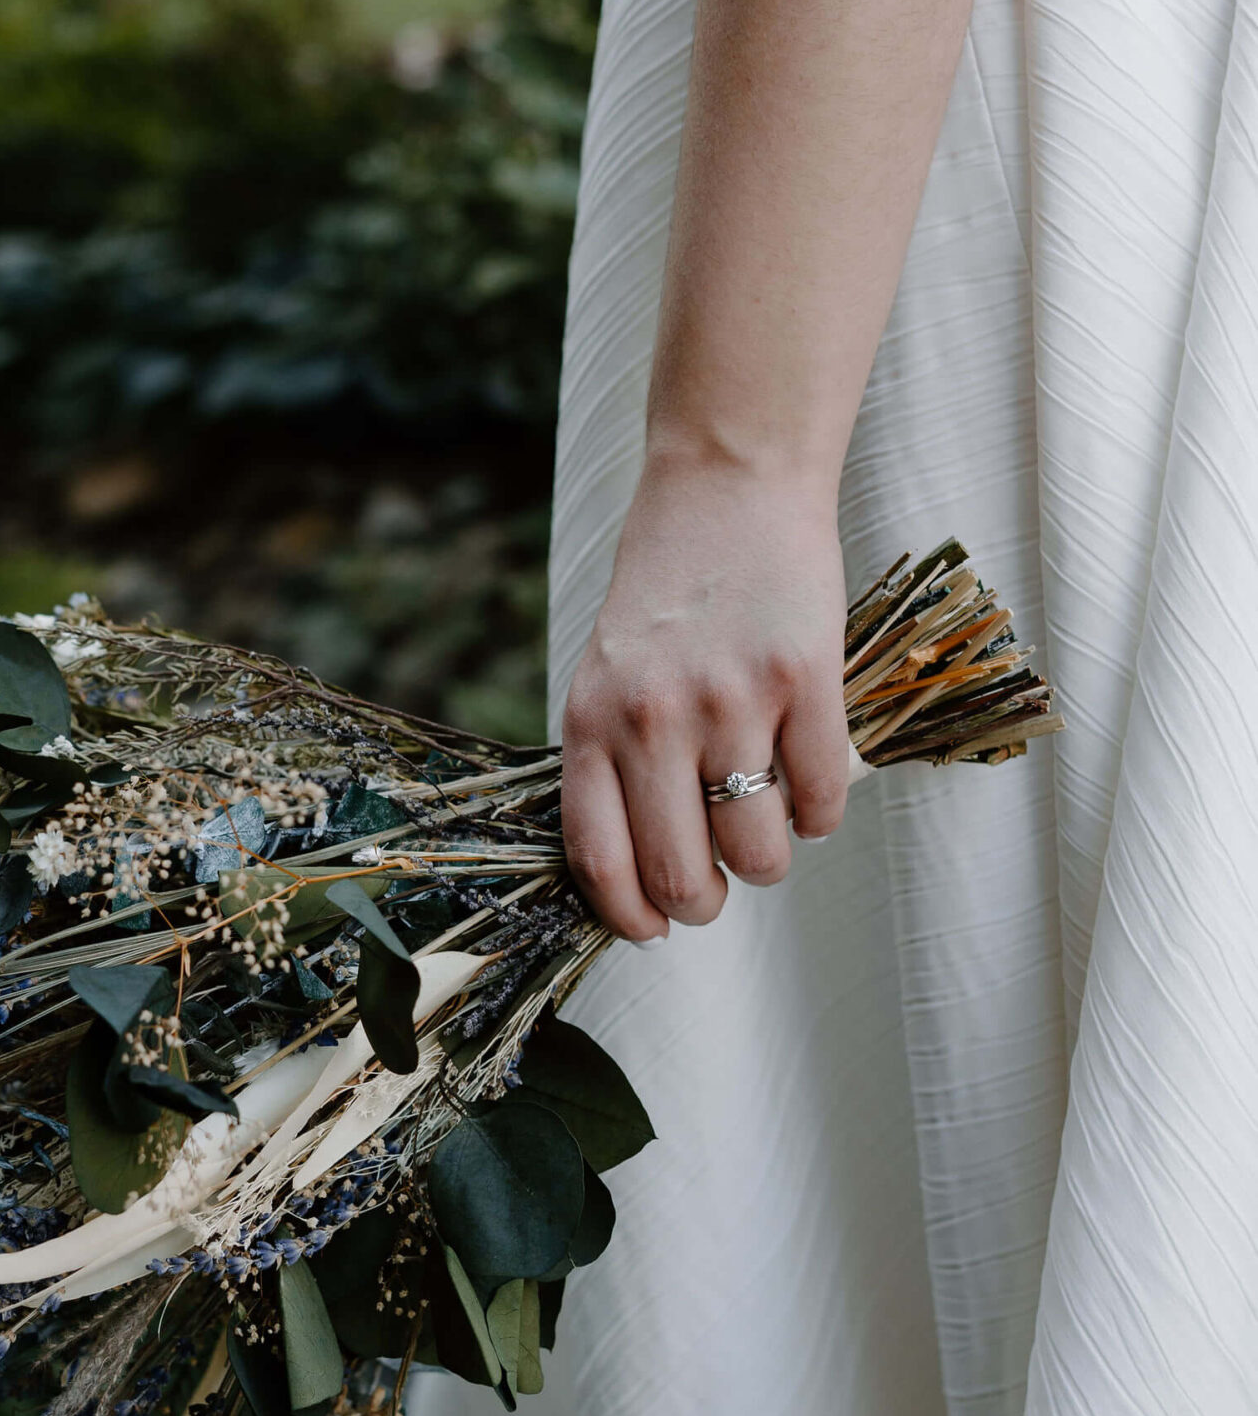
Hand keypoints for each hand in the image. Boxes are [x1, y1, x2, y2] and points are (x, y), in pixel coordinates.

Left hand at [560, 447, 849, 939]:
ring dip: (770, 859)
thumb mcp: (607, 675)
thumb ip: (614, 762)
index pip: (600, 860)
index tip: (653, 929)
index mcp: (593, 721)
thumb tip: (642, 878)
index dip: (631, 916)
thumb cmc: (666, 594)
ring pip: (761, 852)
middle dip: (706, 904)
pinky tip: (808, 781)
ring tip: (767, 818)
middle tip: (721, 883)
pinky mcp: (806, 679)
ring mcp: (732, 699)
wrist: (728, 486)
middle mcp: (654, 717)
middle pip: (683, 876)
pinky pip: (822, 803)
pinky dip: (820, 815)